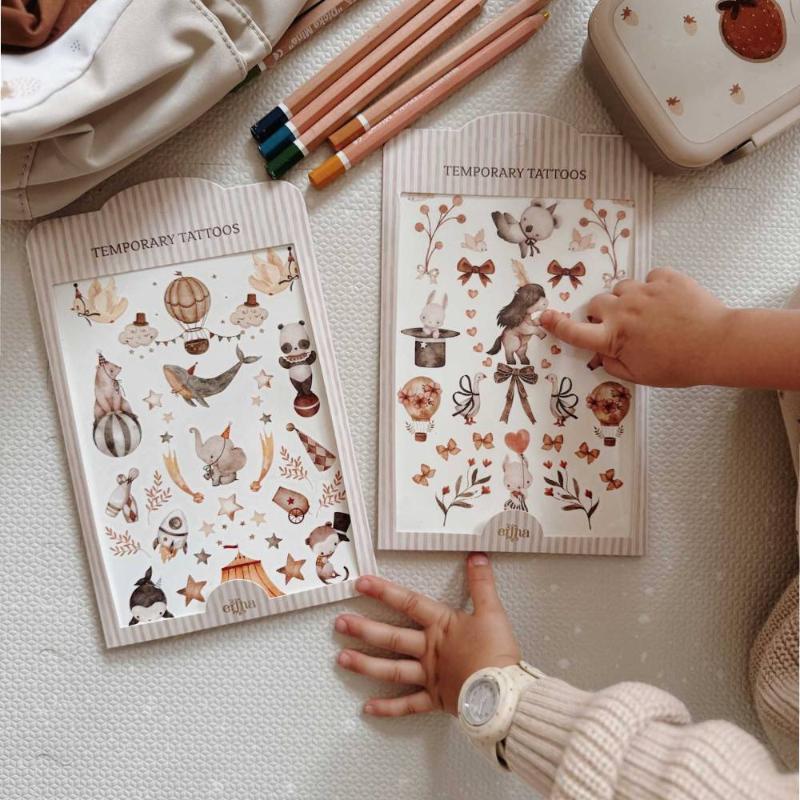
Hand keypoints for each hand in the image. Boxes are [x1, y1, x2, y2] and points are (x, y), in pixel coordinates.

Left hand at [335, 553, 519, 716]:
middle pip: (392, 637)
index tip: (361, 584)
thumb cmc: (497, 652)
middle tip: (339, 623)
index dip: (384, 591)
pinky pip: (408, 705)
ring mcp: (429, 676)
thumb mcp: (492, 611)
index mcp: (442, 626)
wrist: (504, 693)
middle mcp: (429, 650)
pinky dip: (388, 708)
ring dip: (366, 664)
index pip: (409, 603)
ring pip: (393, 670)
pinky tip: (367, 708)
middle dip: (364, 629)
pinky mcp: (435, 699)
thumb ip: (482, 583)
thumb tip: (477, 556)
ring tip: (341, 659)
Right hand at [540, 268, 730, 387]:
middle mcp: (622, 311)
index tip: (544, 316)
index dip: (556, 324)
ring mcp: (643, 291)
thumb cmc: (679, 366)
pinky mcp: (664, 278)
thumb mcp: (640, 375)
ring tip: (648, 312)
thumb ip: (613, 364)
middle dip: (602, 313)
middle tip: (620, 324)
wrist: (717, 344)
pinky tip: (668, 302)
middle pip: (596, 304)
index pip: (575, 331)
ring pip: (622, 288)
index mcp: (613, 338)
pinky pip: (650, 278)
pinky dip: (654, 288)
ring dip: (627, 299)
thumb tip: (601, 354)